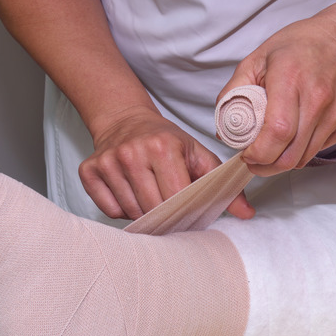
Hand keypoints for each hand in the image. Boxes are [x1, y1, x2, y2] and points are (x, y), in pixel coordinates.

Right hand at [79, 107, 254, 219]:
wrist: (125, 119)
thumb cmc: (166, 141)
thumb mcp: (197, 154)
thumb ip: (222, 184)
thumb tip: (247, 213)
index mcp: (162, 147)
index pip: (176, 197)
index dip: (185, 210)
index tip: (188, 210)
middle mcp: (131, 152)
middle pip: (153, 209)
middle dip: (165, 215)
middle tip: (170, 207)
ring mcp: (108, 162)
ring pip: (130, 212)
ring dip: (143, 213)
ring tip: (149, 195)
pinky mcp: (88, 170)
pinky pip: (109, 210)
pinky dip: (121, 209)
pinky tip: (130, 193)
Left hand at [218, 14, 335, 175]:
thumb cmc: (301, 46)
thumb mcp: (258, 58)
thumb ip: (235, 91)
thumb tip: (224, 127)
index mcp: (290, 78)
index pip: (277, 132)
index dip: (258, 153)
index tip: (246, 154)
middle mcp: (317, 98)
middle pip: (289, 155)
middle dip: (266, 166)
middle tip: (254, 159)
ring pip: (303, 159)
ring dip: (282, 161)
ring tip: (272, 147)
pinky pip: (319, 150)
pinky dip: (303, 150)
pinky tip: (296, 133)